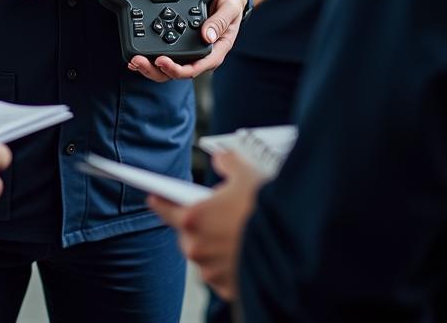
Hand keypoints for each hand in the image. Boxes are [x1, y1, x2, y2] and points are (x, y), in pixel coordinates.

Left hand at [128, 0, 246, 81]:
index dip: (177, 69)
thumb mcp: (229, 9)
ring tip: (134, 61)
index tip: (162, 61)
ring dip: (150, 67)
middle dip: (156, 70)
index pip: (194, 68)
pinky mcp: (181, 45)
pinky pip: (166, 55)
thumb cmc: (231, 4)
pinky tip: (138, 56)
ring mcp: (189, 52)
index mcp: (214, 52)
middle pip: (177, 72)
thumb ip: (219, 22)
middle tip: (139, 61)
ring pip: (168, 68)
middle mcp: (200, 56)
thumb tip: (207, 37)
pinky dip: (150, 57)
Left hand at [148, 150, 264, 299]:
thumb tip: (222, 159)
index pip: (166, 209)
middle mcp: (197, 247)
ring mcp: (212, 271)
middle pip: (187, 234)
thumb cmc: (267, 209)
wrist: (294, 244)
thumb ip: (228, 163)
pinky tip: (242, 252)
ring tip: (233, 232)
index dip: (159, 202)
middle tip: (216, 214)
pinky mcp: (228, 288)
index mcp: (193, 218)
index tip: (152, 197)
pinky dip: (228, 265)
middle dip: (198, 224)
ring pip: (204, 255)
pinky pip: (221, 275)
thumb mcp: (246, 173)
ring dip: (213, 245)